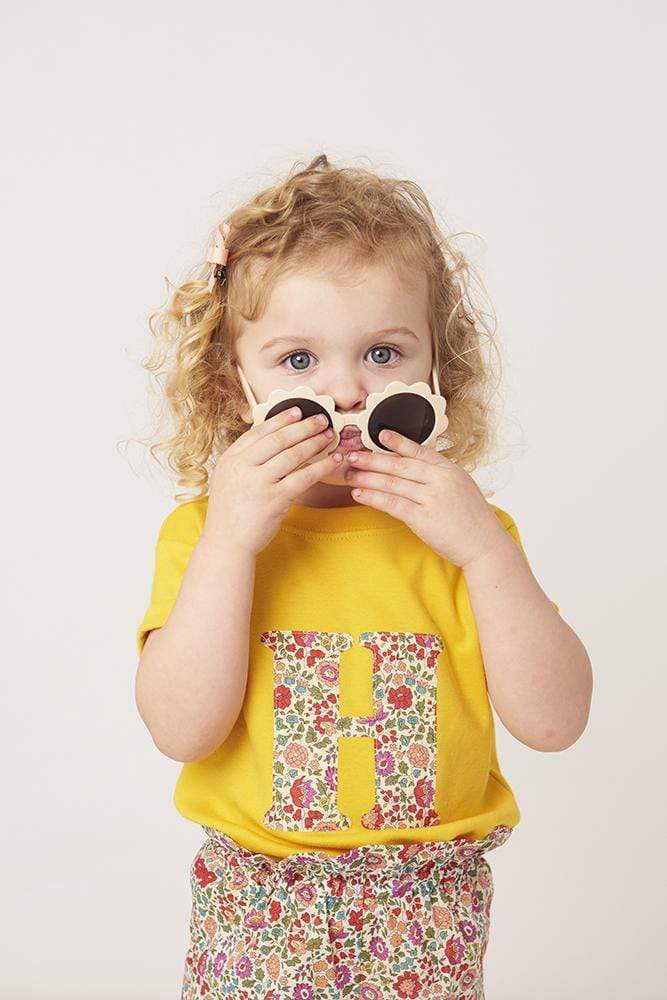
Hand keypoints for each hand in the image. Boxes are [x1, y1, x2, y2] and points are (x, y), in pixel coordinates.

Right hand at [203, 407, 342, 555]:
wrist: (226, 543)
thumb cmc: (230, 513)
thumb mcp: (228, 479)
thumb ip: (245, 461)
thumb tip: (271, 442)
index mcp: (231, 459)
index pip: (259, 431)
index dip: (280, 419)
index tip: (297, 411)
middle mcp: (243, 467)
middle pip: (278, 439)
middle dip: (303, 426)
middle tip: (321, 419)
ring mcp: (259, 482)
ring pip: (292, 454)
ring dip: (314, 442)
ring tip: (329, 436)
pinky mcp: (275, 499)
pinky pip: (303, 477)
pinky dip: (321, 467)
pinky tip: (333, 461)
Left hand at [343, 429, 507, 566]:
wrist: (485, 545)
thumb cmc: (472, 519)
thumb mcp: (461, 487)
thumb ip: (439, 476)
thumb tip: (413, 467)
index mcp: (450, 469)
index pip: (419, 451)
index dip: (397, 442)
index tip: (379, 434)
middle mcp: (441, 480)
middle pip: (399, 465)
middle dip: (372, 459)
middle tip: (352, 456)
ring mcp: (432, 498)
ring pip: (392, 483)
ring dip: (367, 478)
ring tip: (349, 475)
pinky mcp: (423, 518)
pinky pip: (392, 504)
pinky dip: (373, 497)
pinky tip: (359, 494)